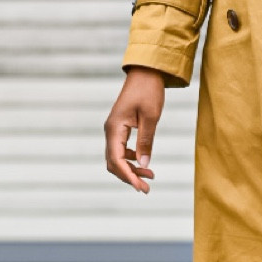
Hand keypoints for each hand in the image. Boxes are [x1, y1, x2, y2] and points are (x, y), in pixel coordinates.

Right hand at [104, 68, 166, 192]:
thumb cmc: (149, 91)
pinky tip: (143, 162)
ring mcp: (113, 129)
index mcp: (114, 128)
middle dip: (129, 177)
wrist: (146, 72)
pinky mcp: (120, 127)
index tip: (141, 188)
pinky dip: (130, 159)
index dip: (128, 176)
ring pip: (116, 157)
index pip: (116, 159)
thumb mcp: (150, 117)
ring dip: (130, 169)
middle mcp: (110, 130)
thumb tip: (143, 164)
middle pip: (113, 162)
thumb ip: (146, 141)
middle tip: (146, 188)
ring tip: (150, 176)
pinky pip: (120, 149)